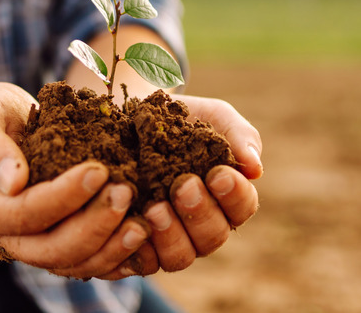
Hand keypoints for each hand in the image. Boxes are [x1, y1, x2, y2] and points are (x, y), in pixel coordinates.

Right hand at [0, 83, 154, 278]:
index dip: (62, 197)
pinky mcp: (60, 244)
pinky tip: (142, 240)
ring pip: (73, 264)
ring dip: (110, 247)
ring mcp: (34, 245)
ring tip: (142, 222)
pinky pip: (90, 264)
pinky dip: (117, 259)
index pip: (24, 213)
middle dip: (93, 225)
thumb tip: (13, 182)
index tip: (98, 170)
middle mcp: (5, 236)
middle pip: (51, 249)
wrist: (5, 124)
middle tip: (125, 192)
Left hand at [143, 94, 261, 271]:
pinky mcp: (135, 245)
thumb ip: (236, 135)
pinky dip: (139, 248)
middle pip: (213, 236)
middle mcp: (199, 226)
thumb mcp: (208, 116)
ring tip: (155, 207)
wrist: (123, 117)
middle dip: (200, 212)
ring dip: (171, 234)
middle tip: (183, 185)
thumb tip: (255, 168)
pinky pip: (142, 261)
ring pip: (180, 256)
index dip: (235, 195)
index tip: (218, 173)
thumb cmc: (175, 119)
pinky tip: (132, 225)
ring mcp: (167, 239)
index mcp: (224, 198)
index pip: (242, 207)